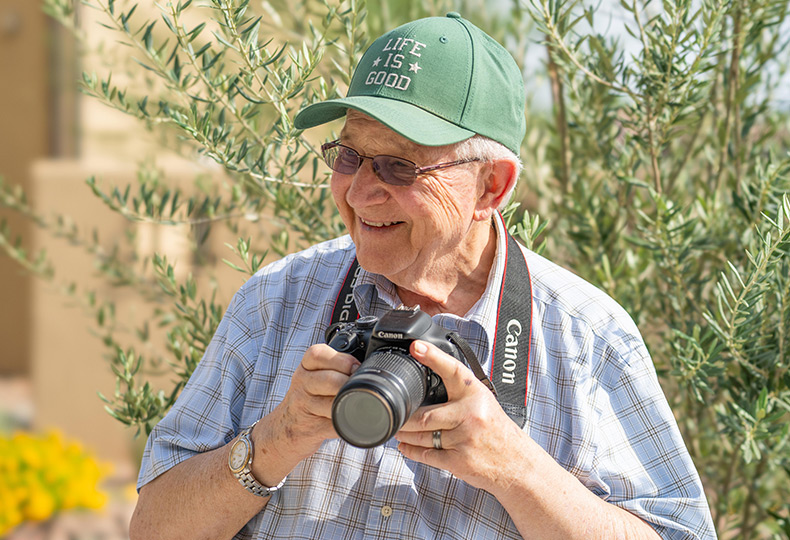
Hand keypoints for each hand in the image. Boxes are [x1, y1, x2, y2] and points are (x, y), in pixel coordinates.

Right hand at [250, 344, 359, 483]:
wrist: (281, 430)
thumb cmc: (306, 399)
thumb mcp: (312, 377)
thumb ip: (333, 368)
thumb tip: (366, 367)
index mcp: (305, 368)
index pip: (319, 354)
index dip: (342, 359)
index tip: (355, 367)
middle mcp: (301, 385)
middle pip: (330, 380)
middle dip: (349, 384)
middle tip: (359, 387)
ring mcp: (304, 408)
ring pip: (332, 405)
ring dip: (349, 405)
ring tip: (356, 404)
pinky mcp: (310, 429)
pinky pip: (334, 426)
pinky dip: (347, 424)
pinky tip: (353, 422)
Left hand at [395, 340, 526, 494]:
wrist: (518, 464)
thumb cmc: (497, 431)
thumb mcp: (484, 403)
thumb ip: (459, 393)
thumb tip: (427, 384)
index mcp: (476, 395)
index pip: (453, 370)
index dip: (433, 357)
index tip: (416, 346)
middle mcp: (471, 414)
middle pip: (425, 415)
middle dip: (405, 417)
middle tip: (395, 412)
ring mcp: (465, 439)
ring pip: (423, 436)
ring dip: (405, 434)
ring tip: (398, 429)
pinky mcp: (459, 461)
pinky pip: (426, 455)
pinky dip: (411, 451)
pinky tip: (406, 446)